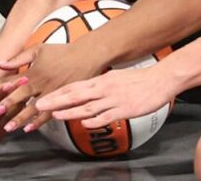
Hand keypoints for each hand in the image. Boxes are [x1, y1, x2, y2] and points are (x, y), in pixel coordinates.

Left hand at [0, 43, 107, 132]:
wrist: (87, 55)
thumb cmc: (62, 51)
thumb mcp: (38, 50)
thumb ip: (18, 58)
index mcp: (32, 71)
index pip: (8, 80)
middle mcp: (40, 82)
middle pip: (20, 95)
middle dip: (6, 104)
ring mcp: (52, 92)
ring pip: (34, 108)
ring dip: (21, 118)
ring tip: (8, 128)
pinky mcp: (62, 98)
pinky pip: (50, 112)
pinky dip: (39, 121)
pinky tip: (29, 128)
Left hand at [35, 66, 174, 128]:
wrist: (161, 80)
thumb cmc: (139, 79)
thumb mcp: (116, 77)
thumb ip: (101, 84)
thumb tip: (86, 90)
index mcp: (102, 80)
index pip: (75, 86)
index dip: (57, 93)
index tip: (43, 98)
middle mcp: (105, 89)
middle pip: (76, 95)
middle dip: (56, 101)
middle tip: (39, 106)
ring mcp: (114, 100)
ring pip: (88, 106)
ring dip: (70, 111)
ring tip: (55, 116)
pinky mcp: (124, 109)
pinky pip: (106, 116)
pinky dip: (94, 120)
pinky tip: (84, 123)